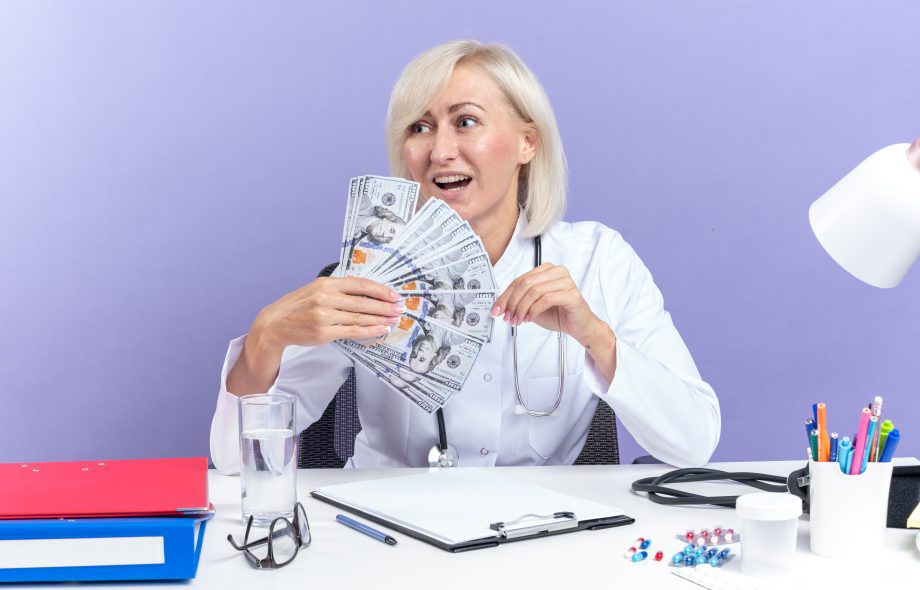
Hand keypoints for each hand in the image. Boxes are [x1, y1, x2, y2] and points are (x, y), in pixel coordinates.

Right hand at [227, 276, 403, 394]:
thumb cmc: (298, 307)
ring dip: (380, 319)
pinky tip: (381, 330)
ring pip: (360, 317)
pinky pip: (352, 331)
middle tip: (400, 308)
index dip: (380, 290)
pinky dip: (369, 330)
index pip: (359, 284)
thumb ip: (339, 290)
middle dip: (385, 306)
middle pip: (363, 302)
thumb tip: (367, 293)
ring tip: (394, 320)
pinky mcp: (323, 333)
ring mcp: (324, 316)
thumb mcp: (316, 290)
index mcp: (325, 284)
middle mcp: (325, 298)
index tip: (394, 295)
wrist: (274, 324)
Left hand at [492, 263, 613, 349]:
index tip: (497, 309)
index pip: (520, 280)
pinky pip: (547, 299)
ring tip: (519, 320)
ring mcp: (566, 281)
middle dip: (512, 302)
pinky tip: (531, 318)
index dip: (505, 295)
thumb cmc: (558, 314)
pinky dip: (534, 310)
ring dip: (522, 308)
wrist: (578, 326)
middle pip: (525, 284)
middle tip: (508, 317)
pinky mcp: (572, 294)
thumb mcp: (531, 306)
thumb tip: (499, 305)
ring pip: (534, 291)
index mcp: (546, 270)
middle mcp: (557, 272)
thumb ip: (518, 301)